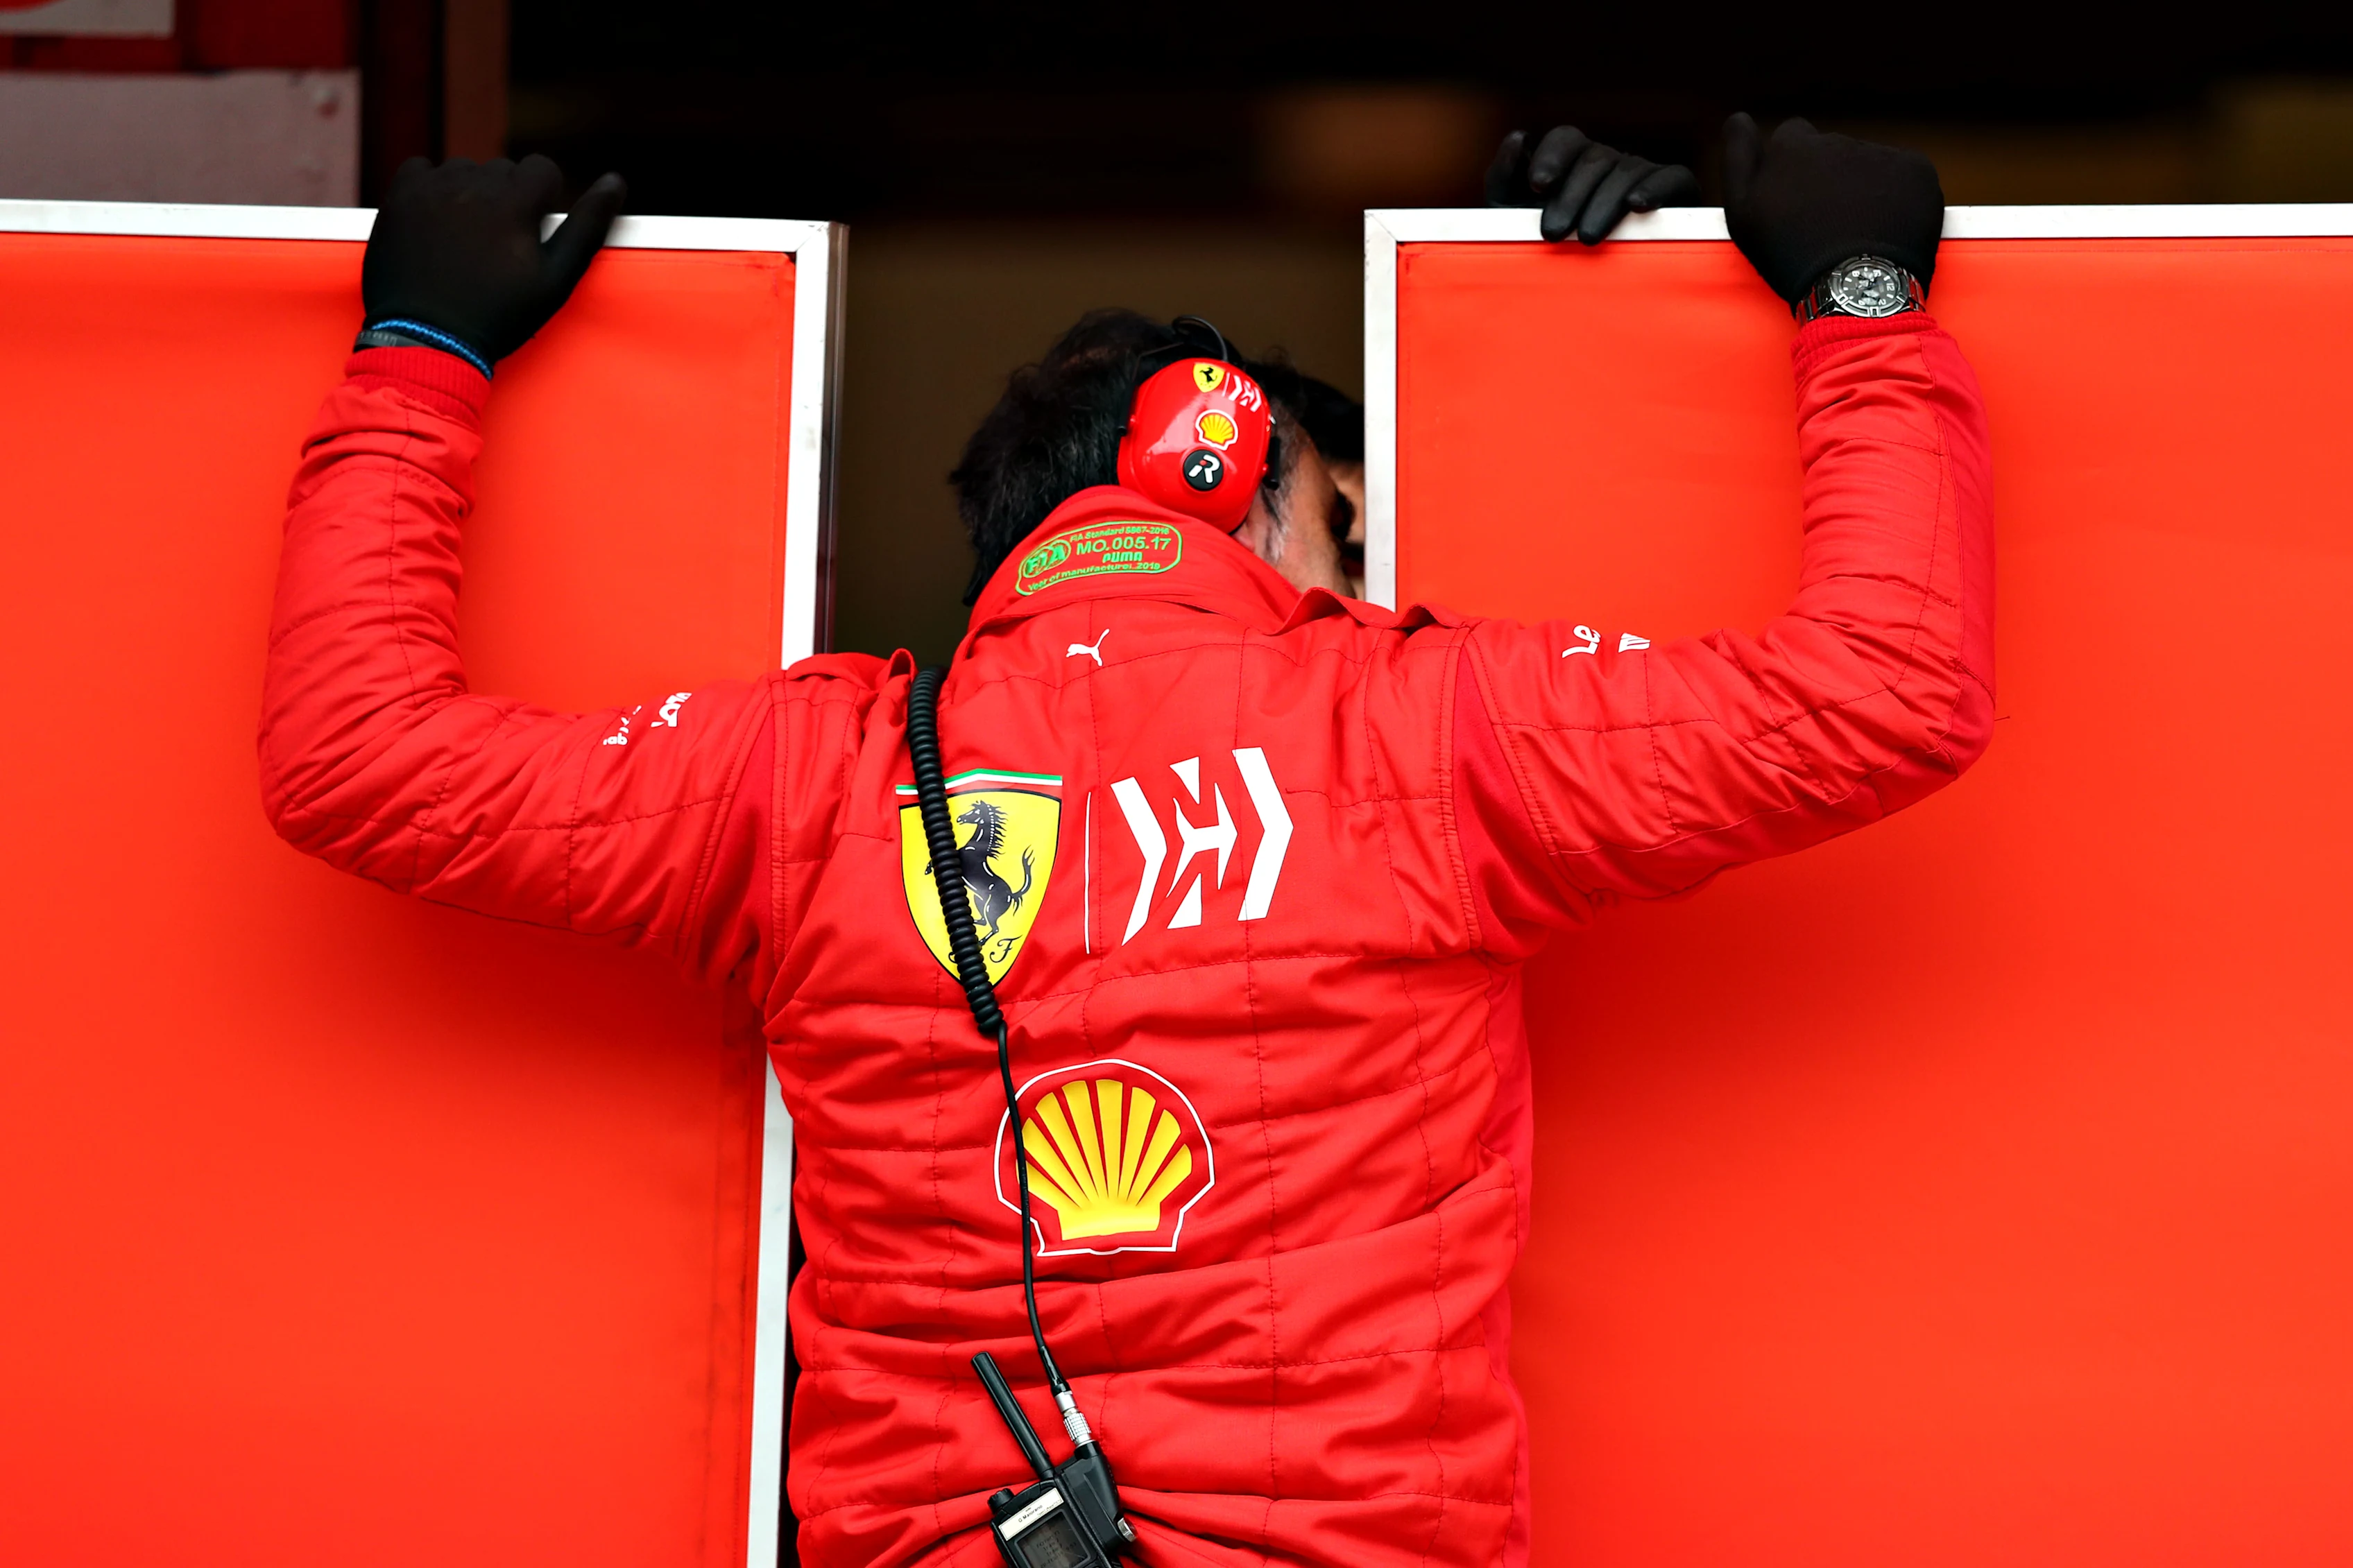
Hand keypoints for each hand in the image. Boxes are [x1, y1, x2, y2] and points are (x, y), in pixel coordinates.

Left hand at [361, 155, 626, 365]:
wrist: (427, 339)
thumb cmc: (498, 316)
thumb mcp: (555, 281)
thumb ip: (588, 227)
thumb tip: (615, 181)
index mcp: (514, 204)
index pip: (540, 168)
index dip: (542, 199)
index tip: (532, 228)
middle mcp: (472, 187)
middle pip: (502, 170)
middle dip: (507, 198)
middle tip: (498, 245)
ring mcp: (431, 190)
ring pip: (463, 170)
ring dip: (470, 193)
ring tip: (466, 237)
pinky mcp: (398, 198)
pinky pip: (421, 169)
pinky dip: (431, 188)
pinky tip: (436, 220)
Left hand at [1485, 127, 1699, 244]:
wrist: (1590, 301)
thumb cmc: (1547, 255)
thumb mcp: (1512, 220)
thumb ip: (1504, 180)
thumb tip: (1518, 138)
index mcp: (1572, 164)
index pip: (1566, 139)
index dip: (1552, 156)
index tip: (1538, 185)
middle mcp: (1608, 163)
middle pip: (1593, 160)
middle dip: (1570, 195)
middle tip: (1551, 233)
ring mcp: (1642, 174)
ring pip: (1626, 171)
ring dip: (1603, 202)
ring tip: (1585, 237)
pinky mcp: (1677, 192)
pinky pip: (1673, 177)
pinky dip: (1655, 189)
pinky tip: (1637, 206)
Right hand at [1721, 113, 1942, 304]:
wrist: (1854, 287)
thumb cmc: (1790, 256)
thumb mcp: (1744, 212)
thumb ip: (1737, 158)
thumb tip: (1738, 118)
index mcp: (1793, 145)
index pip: (1792, 136)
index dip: (1793, 168)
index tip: (1796, 200)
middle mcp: (1837, 140)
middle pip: (1831, 152)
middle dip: (1829, 177)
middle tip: (1826, 223)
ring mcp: (1880, 153)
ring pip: (1868, 164)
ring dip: (1863, 187)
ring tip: (1857, 230)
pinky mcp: (1917, 170)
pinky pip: (1904, 175)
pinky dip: (1898, 196)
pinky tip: (1886, 226)